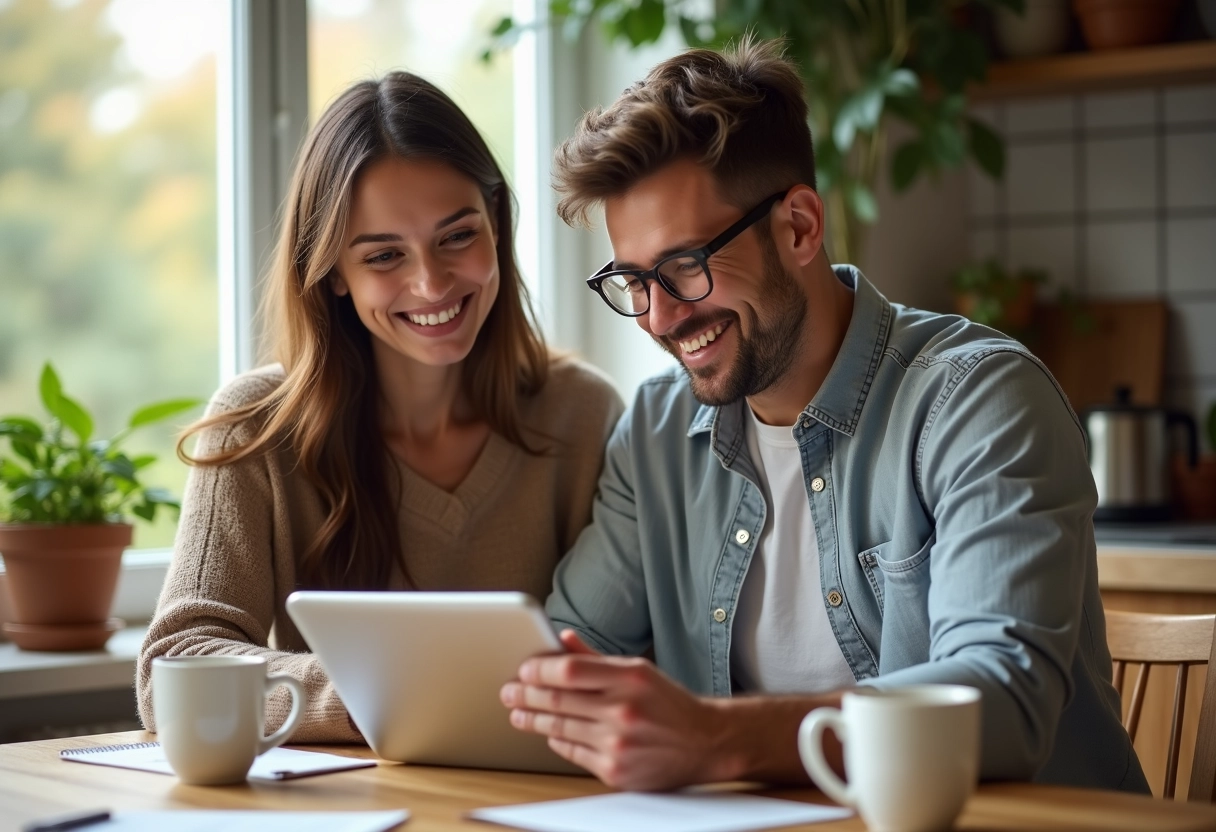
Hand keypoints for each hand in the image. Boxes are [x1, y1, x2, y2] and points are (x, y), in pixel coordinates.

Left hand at [500, 630, 733, 790]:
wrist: (706, 743)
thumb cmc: (670, 704)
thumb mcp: (639, 670)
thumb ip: (597, 658)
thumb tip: (562, 639)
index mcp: (630, 678)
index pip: (570, 670)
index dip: (540, 669)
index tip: (524, 669)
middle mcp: (623, 710)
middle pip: (558, 699)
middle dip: (526, 694)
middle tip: (509, 691)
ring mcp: (618, 743)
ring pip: (559, 728)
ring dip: (533, 719)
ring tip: (518, 712)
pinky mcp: (615, 770)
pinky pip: (572, 751)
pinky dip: (556, 740)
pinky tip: (548, 732)